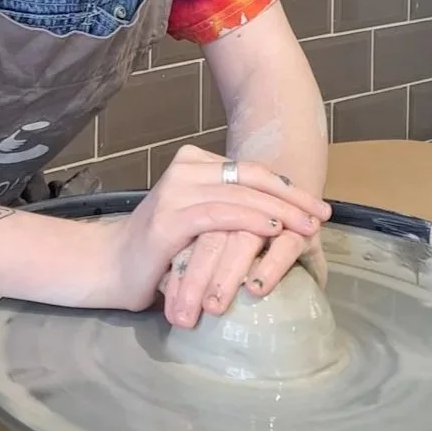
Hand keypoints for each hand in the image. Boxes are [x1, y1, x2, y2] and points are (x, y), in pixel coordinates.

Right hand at [85, 144, 328, 316]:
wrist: (109, 267)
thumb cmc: (156, 251)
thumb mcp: (196, 221)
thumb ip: (226, 209)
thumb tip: (277, 216)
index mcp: (192, 163)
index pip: (250, 170)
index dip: (287, 188)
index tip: (316, 206)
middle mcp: (185, 169)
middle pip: (251, 178)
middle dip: (292, 198)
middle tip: (323, 216)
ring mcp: (177, 191)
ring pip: (241, 195)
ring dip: (280, 212)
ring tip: (307, 227)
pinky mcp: (171, 219)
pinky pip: (221, 215)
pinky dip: (250, 222)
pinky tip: (273, 232)